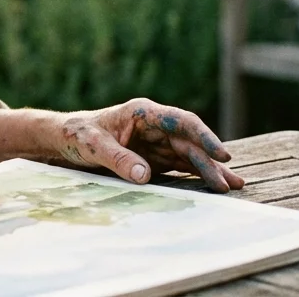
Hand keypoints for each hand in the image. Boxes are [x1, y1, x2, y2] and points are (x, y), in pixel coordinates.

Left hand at [53, 98, 244, 192]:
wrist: (65, 140)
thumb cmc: (77, 135)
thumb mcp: (92, 145)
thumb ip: (118, 159)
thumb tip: (145, 175)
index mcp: (143, 113)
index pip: (181, 121)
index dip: (203, 136)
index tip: (221, 153)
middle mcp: (156, 126)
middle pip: (190, 142)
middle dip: (212, 161)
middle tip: (230, 183)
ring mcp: (157, 142)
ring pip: (190, 155)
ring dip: (210, 170)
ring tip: (233, 186)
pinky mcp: (155, 158)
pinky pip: (181, 165)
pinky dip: (198, 175)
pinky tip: (215, 185)